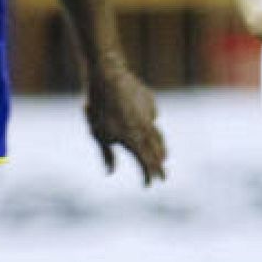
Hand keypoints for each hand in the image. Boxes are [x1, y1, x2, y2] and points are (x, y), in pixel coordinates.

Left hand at [84, 62, 166, 184]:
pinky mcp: (149, 101)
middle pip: (156, 151)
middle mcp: (145, 129)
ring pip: (158, 134)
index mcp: (132, 140)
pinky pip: (152, 115)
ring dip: (160, 148)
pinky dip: (151, 123)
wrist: (107, 77)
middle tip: (163, 176)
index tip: (149, 184)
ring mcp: (149, 114)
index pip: (144, 163)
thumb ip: (107, 154)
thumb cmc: (98, 109)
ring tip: (163, 157)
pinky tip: (150, 125)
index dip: (147, 175)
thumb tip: (111, 172)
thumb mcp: (98, 135)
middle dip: (159, 166)